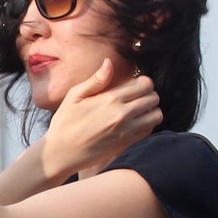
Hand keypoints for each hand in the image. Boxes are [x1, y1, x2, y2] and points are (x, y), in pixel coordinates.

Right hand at [39, 58, 163, 181]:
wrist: (61, 154)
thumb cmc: (64, 123)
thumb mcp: (74, 96)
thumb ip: (96, 80)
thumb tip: (109, 62)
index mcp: (110, 99)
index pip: (145, 84)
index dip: (144, 82)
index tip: (136, 86)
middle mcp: (122, 114)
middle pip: (154, 98)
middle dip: (149, 95)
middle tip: (138, 98)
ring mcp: (127, 131)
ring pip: (156, 115)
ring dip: (151, 111)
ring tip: (139, 111)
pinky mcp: (126, 144)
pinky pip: (149, 131)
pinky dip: (147, 125)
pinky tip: (134, 124)